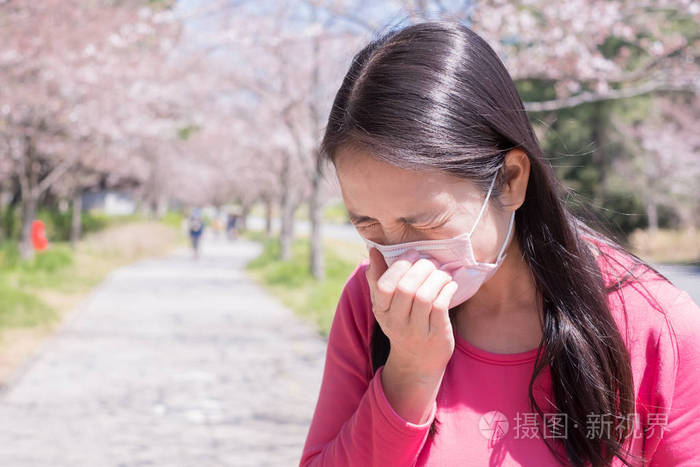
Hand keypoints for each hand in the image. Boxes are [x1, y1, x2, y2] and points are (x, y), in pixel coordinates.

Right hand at [365, 246, 458, 380]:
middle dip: (421, 268)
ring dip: (437, 278)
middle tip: (431, 261)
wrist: (416, 362)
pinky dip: (447, 290)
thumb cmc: (402, 323)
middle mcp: (396, 322)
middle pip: (406, 288)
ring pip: (425, 296)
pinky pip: (441, 306)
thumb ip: (378, 277)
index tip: (413, 254)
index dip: (400, 266)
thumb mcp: (385, 304)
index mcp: (381, 310)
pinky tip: (449, 285)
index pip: (384, 286)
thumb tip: (373, 250)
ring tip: (442, 273)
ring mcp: (416, 331)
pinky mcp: (436, 336)